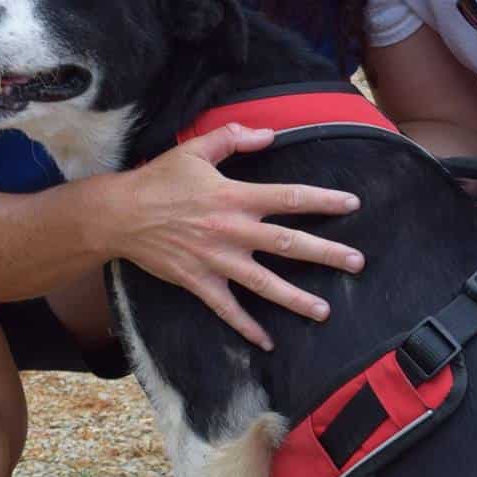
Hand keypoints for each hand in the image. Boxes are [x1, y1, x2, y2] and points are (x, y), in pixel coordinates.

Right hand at [106, 123, 363, 349]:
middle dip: (326, 254)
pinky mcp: (199, 282)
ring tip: (324, 311)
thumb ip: (233, 139)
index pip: (290, 198)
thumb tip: (268, 134)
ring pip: (265, 284)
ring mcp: (216, 261)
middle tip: (357, 263)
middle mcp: (232, 231)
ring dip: (296, 299)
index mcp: (235, 197)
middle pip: (289, 244)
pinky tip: (266, 342)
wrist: (119, 215)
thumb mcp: (195, 150)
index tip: (352, 205)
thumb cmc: (158, 179)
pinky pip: (227, 309)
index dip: (324, 200)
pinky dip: (247, 326)